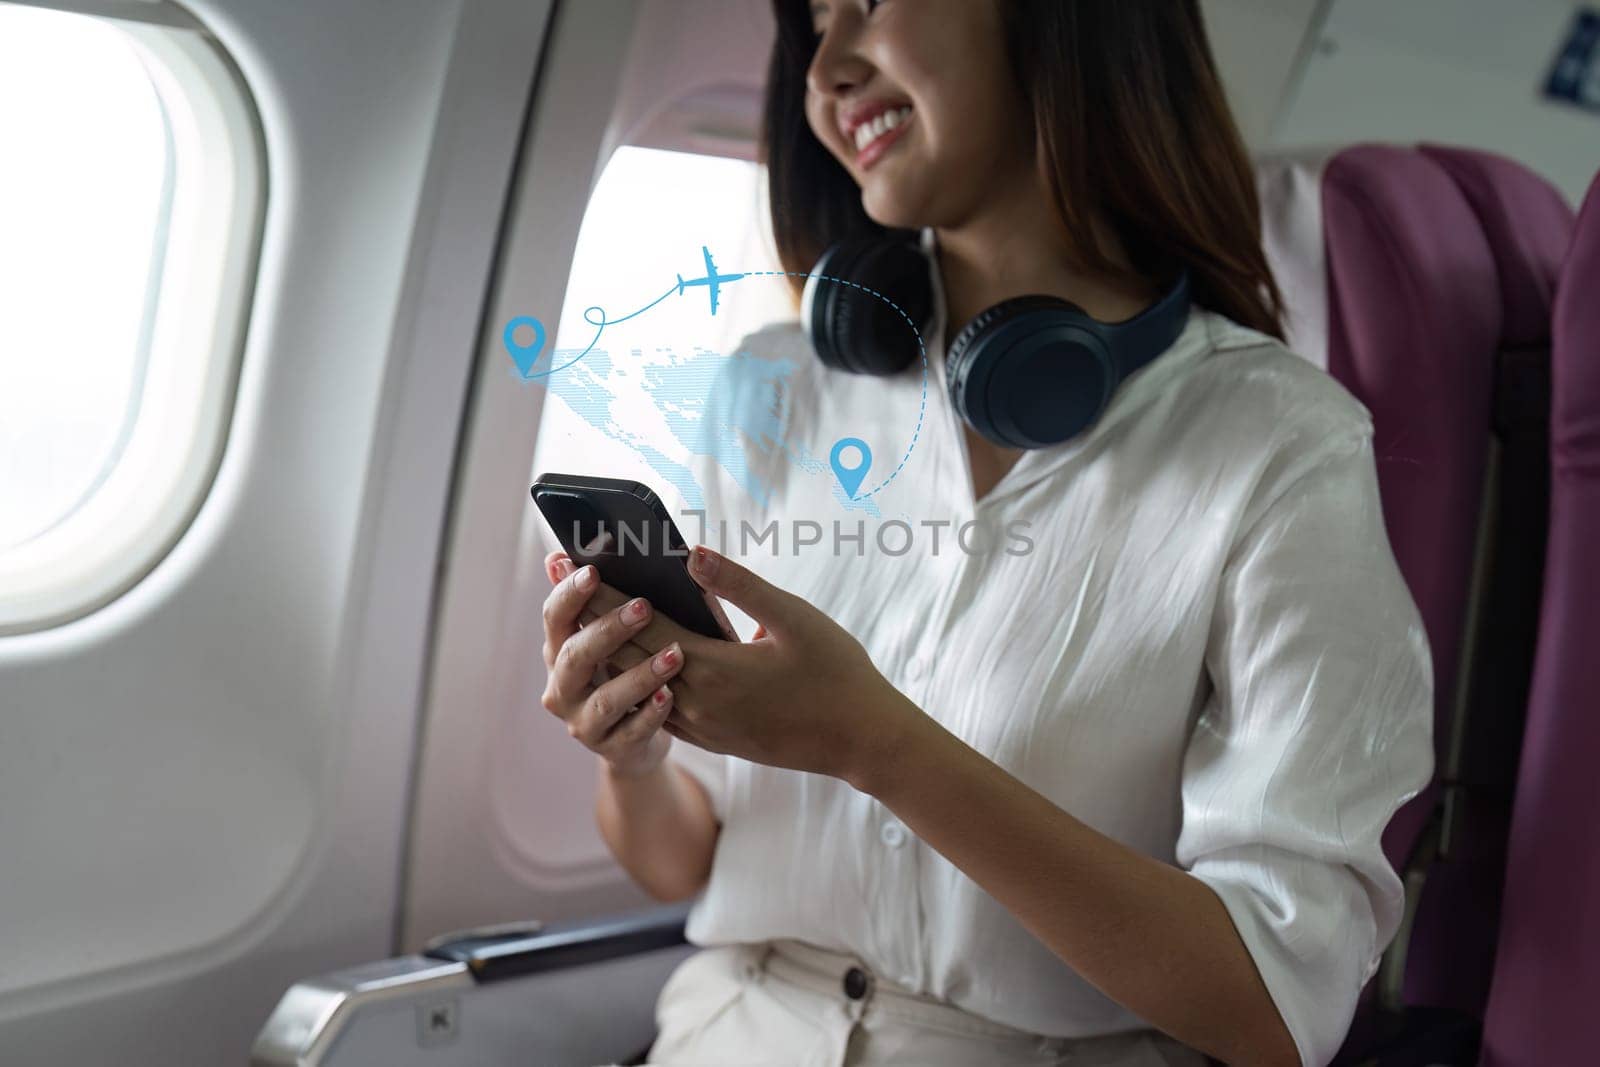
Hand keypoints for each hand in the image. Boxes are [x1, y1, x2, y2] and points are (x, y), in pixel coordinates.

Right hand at [539, 551, 685, 778]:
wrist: (635, 739)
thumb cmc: (626, 671)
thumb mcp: (610, 637)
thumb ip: (594, 599)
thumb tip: (559, 555)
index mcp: (560, 650)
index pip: (554, 618)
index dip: (569, 594)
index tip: (593, 571)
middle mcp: (562, 687)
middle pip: (575, 657)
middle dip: (608, 630)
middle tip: (644, 607)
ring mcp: (583, 722)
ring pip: (606, 699)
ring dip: (639, 675)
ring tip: (674, 655)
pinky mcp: (611, 749)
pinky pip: (632, 733)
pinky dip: (652, 714)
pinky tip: (671, 695)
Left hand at [572, 544, 925, 785]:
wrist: (862, 742)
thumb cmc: (837, 673)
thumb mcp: (795, 619)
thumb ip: (740, 586)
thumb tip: (690, 554)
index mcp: (717, 670)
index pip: (642, 627)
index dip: (604, 595)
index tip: (573, 565)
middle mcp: (699, 704)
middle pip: (628, 656)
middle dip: (591, 616)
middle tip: (561, 581)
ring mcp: (704, 727)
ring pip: (639, 686)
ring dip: (608, 649)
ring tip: (581, 616)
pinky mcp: (714, 739)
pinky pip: (660, 706)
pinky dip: (635, 679)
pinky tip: (626, 660)